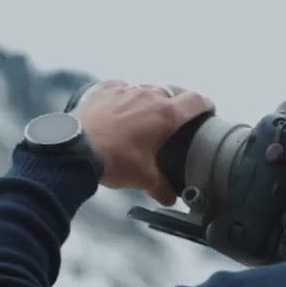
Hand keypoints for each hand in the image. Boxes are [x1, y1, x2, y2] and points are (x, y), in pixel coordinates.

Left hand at [71, 80, 214, 204]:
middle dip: (180, 101)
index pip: (196, 101)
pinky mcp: (104, 91)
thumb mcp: (143, 178)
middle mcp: (148, 96)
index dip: (206, 104)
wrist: (76, 149)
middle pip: (174, 91)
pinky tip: (122, 106)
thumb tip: (171, 198)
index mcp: (166, 114)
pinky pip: (122, 87)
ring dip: (152, 98)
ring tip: (149, 113)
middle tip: (181, 114)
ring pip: (147, 88)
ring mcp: (125, 90)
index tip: (209, 110)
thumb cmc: (115, 161)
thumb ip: (161, 187)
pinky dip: (126, 95)